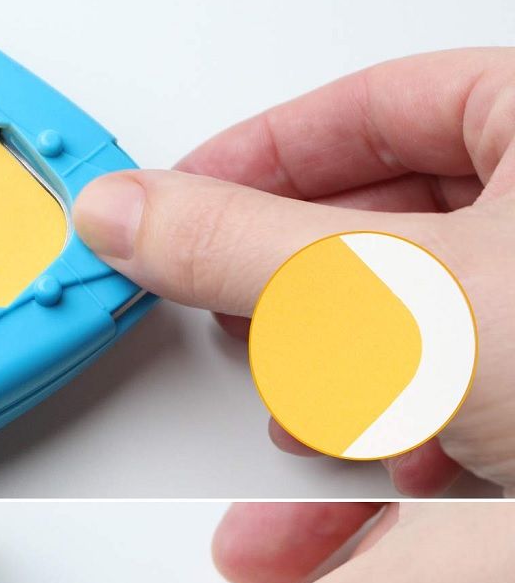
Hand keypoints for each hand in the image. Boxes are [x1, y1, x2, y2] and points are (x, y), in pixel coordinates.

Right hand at [73, 48, 514, 496]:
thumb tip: (127, 215)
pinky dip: (398, 439)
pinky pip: (454, 396)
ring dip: (336, 391)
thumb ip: (245, 249)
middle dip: (291, 297)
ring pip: (411, 327)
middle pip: (382, 225)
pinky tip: (378, 475)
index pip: (374, 107)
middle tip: (228, 315)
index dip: (261, 158)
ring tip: (299, 417)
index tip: (180, 205)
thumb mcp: (397, 289)